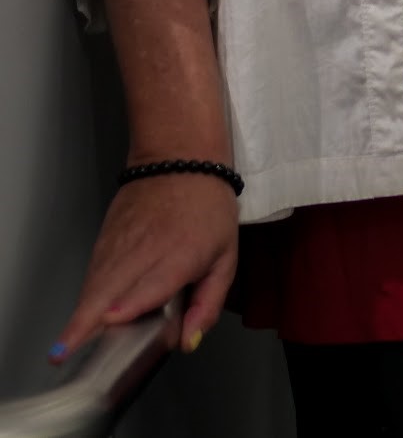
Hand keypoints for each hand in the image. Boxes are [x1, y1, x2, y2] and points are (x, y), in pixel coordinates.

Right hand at [55, 173, 237, 361]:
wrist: (180, 161)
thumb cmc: (208, 211)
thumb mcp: (226, 257)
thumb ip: (208, 304)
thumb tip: (188, 343)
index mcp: (182, 254)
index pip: (152, 281)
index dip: (131, 301)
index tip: (112, 318)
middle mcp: (145, 250)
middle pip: (109, 287)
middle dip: (85, 321)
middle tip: (63, 353)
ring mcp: (119, 244)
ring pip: (93, 284)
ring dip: (79, 315)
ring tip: (64, 347)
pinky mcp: (102, 241)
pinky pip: (91, 276)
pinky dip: (85, 298)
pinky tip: (81, 319)